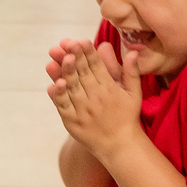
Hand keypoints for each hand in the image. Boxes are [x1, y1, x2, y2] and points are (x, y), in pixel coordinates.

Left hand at [46, 40, 142, 161]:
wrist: (119, 145)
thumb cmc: (127, 117)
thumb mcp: (134, 94)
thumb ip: (131, 72)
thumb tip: (133, 52)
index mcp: (110, 89)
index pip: (98, 67)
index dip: (89, 54)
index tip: (83, 41)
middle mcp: (96, 99)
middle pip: (84, 75)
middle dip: (76, 58)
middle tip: (69, 44)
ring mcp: (83, 111)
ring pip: (73, 89)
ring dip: (66, 73)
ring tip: (61, 59)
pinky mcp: (73, 122)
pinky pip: (64, 107)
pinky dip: (58, 96)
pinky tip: (53, 85)